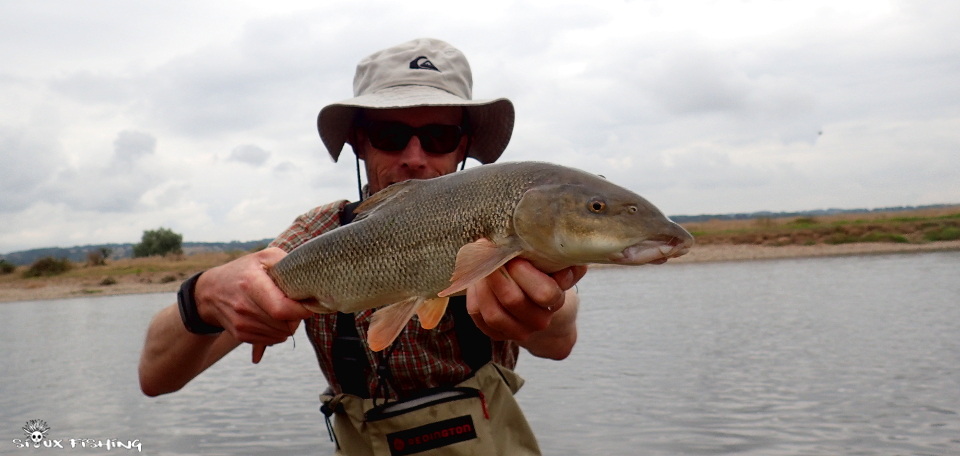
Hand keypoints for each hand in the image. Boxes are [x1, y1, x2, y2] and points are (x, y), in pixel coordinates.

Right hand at [194, 247, 313, 361]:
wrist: (211, 291)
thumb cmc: (244, 271)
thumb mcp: (264, 257)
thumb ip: (287, 262)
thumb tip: (308, 277)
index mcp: (251, 284)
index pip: (282, 309)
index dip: (301, 310)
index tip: (309, 303)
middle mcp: (244, 307)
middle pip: (285, 325)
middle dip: (297, 317)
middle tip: (296, 305)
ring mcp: (241, 324)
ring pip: (281, 335)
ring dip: (289, 325)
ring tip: (283, 310)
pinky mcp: (241, 335)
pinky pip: (272, 341)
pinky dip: (279, 332)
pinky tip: (274, 319)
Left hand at [465, 258, 585, 343]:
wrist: (541, 304)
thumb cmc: (549, 275)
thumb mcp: (562, 265)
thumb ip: (564, 260)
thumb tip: (557, 256)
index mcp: (555, 301)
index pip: (544, 292)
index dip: (524, 271)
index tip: (513, 252)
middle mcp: (539, 320)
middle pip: (513, 300)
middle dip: (497, 273)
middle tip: (489, 251)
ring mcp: (517, 330)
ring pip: (493, 312)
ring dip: (482, 285)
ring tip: (479, 263)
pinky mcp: (496, 333)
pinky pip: (478, 314)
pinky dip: (473, 294)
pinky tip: (475, 277)